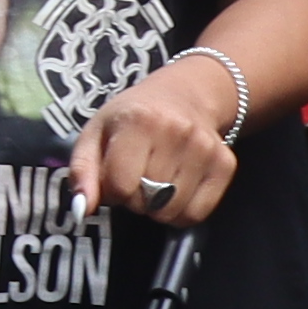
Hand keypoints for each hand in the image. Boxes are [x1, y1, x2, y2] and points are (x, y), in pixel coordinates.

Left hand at [63, 74, 236, 228]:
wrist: (185, 95)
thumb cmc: (132, 118)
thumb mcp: (96, 134)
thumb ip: (82, 172)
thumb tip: (83, 210)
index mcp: (138, 121)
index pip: (120, 185)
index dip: (112, 191)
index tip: (115, 177)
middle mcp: (176, 132)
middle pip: (146, 201)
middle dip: (135, 198)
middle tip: (137, 176)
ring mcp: (205, 149)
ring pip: (172, 211)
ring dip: (158, 207)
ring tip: (156, 181)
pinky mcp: (225, 165)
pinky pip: (197, 214)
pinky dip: (182, 211)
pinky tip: (177, 189)